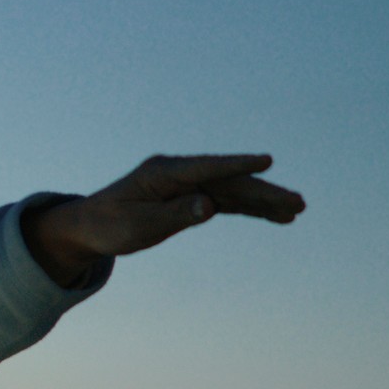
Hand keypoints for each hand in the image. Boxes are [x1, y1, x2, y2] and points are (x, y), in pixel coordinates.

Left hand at [23, 154, 305, 286]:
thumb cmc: (110, 226)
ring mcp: (187, 184)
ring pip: (233, 191)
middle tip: (298, 203)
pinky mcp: (191, 197)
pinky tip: (278, 217)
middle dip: (264, 191)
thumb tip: (211, 205)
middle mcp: (179, 174)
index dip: (237, 165)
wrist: (91, 227)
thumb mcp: (139, 225)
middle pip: (228, 181)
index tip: (267, 161)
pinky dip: (251, 209)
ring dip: (264, 201)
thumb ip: (176, 215)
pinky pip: (227, 202)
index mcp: (163, 173)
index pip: (207, 168)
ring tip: (297, 210)